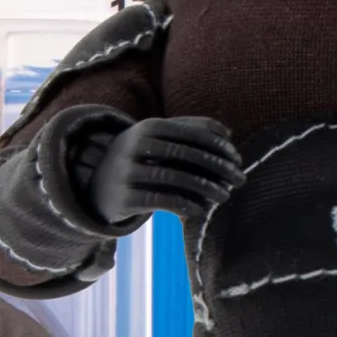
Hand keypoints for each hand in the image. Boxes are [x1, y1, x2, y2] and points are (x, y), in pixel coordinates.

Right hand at [73, 117, 245, 228]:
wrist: (96, 186)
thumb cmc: (138, 160)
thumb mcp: (157, 140)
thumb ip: (189, 131)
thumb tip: (226, 133)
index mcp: (149, 127)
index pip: (192, 133)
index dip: (218, 146)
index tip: (238, 160)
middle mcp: (135, 145)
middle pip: (185, 154)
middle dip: (218, 168)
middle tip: (240, 180)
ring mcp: (127, 171)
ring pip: (174, 178)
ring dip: (205, 188)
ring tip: (224, 197)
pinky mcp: (124, 197)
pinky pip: (159, 200)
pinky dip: (183, 204)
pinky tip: (199, 210)